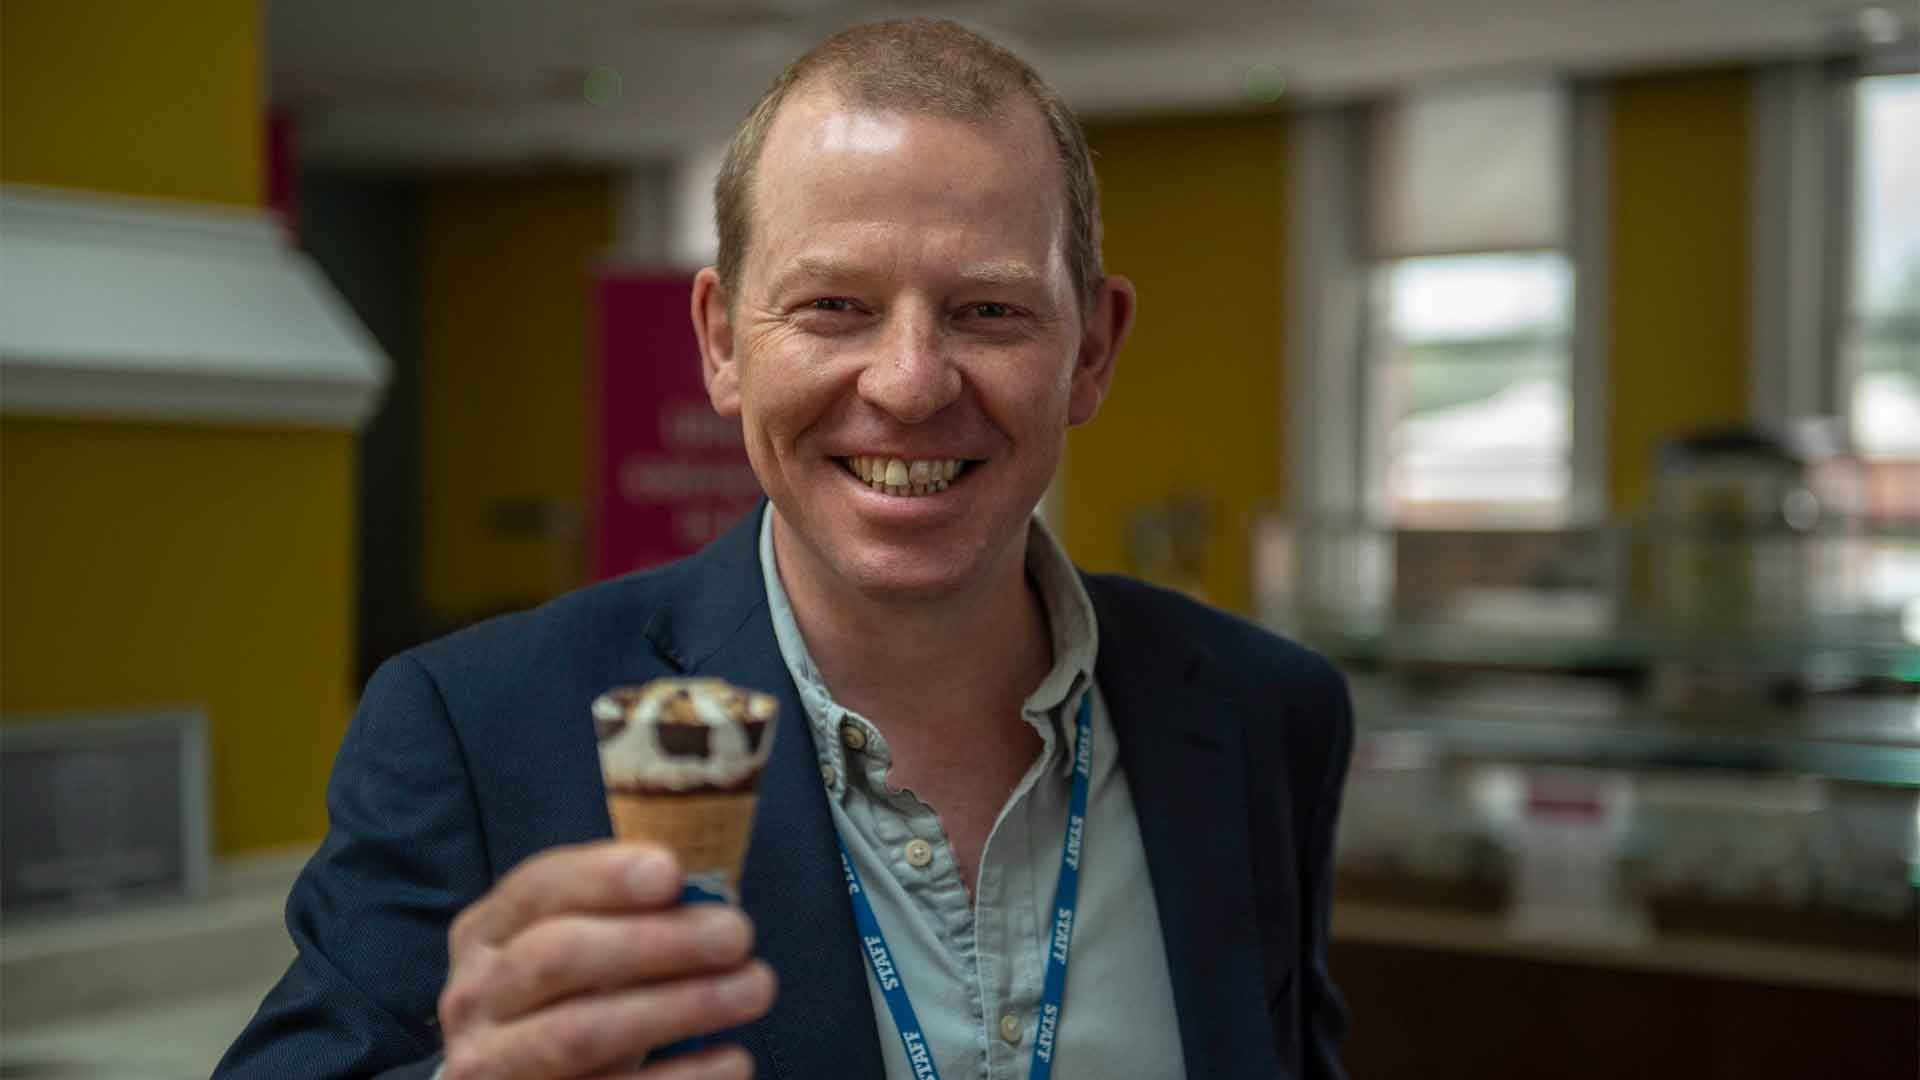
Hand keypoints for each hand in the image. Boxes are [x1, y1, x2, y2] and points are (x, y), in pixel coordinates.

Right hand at [438, 842, 775, 1078]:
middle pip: (556, 957)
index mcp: (486, 935)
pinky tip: (732, 1060)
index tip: (672, 872)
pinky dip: (681, 1077)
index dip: (603, 876)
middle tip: (736, 934)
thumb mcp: (577, 948)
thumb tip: (709, 903)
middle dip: (654, 941)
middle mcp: (476, 998)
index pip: (537, 888)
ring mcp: (492, 1065)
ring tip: (752, 990)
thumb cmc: (568, 1001)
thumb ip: (626, 918)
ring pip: (580, 1032)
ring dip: (678, 1006)